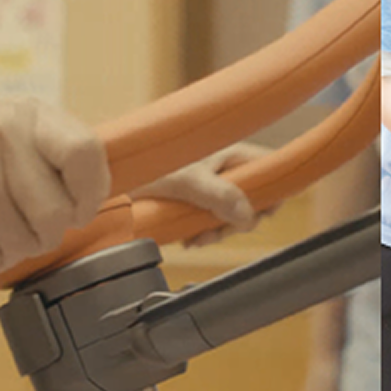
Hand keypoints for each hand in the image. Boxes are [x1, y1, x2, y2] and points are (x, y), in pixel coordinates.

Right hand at [0, 99, 109, 282]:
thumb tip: (98, 199)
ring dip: (9, 253)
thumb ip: (53, 154)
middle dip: (43, 237)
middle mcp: (1, 131)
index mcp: (29, 114)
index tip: (77, 211)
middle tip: (23, 232)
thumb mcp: (9, 131)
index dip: (90, 194)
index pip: (86, 153)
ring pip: (19, 242)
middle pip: (55, 214)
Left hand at [130, 143, 269, 247]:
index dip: (275, 190)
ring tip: (196, 237)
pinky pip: (211, 221)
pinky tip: (188, 237)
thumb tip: (248, 217)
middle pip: (253, 199)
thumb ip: (220, 196)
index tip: (264, 212)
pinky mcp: (195, 200)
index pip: (270, 167)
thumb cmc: (149, 165)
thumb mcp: (188, 181)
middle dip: (237, 222)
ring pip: (231, 215)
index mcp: (230, 153)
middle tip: (217, 232)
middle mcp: (224, 168)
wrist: (115, 174)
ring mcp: (211, 185)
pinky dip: (203, 233)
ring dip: (217, 231)